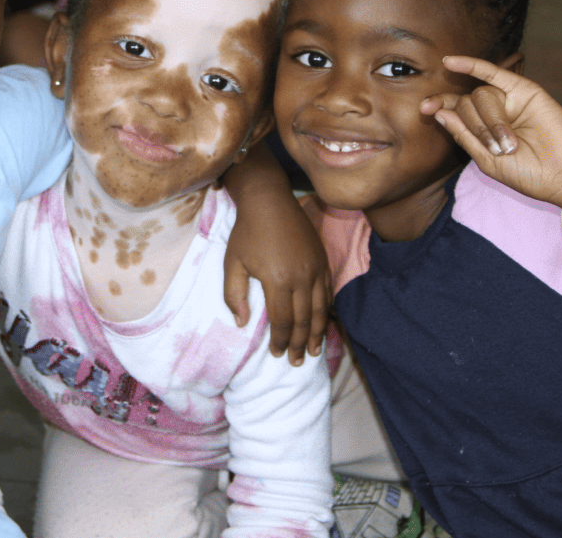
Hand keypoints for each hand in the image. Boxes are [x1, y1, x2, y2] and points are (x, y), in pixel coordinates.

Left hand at [221, 145, 331, 364]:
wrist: (269, 200)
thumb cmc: (246, 232)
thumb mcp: (232, 263)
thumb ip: (234, 295)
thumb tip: (242, 323)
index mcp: (277, 280)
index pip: (282, 320)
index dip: (280, 340)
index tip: (276, 354)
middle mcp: (301, 277)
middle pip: (303, 320)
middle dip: (299, 343)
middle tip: (297, 362)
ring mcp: (315, 268)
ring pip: (320, 309)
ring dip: (317, 333)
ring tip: (314, 351)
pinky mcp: (323, 260)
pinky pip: (328, 292)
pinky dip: (326, 311)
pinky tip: (323, 322)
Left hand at [422, 56, 561, 224]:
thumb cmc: (528, 174)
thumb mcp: (487, 161)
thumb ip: (464, 136)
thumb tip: (439, 112)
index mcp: (482, 130)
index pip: (454, 111)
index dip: (438, 106)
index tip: (424, 108)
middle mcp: (492, 112)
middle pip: (466, 103)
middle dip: (476, 126)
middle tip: (496, 148)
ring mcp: (508, 99)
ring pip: (481, 95)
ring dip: (491, 120)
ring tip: (509, 143)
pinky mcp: (524, 90)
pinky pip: (494, 72)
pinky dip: (473, 65)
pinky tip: (452, 62)